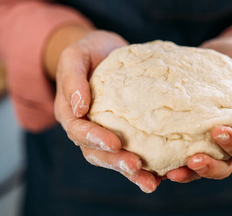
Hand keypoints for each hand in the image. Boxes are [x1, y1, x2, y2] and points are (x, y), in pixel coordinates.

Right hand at [54, 30, 160, 192]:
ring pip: (113, 157)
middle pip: (95, 152)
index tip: (115, 143)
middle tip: (136, 166)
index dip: (95, 138)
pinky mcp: (124, 131)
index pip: (78, 130)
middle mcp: (86, 126)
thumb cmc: (89, 50)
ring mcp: (104, 131)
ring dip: (130, 171)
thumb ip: (72, 78)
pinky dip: (144, 165)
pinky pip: (131, 150)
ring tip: (151, 181)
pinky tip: (162, 174)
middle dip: (115, 162)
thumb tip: (78, 107)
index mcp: (70, 111)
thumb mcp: (75, 55)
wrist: (105, 50)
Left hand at [166, 35, 231, 182]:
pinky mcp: (185, 136)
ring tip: (171, 172)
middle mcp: (227, 142)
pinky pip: (178, 156)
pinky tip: (155, 164)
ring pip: (200, 168)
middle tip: (193, 160)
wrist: (219, 55)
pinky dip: (169, 164)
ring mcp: (205, 142)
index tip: (217, 132)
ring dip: (188, 173)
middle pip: (224, 167)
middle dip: (209, 167)